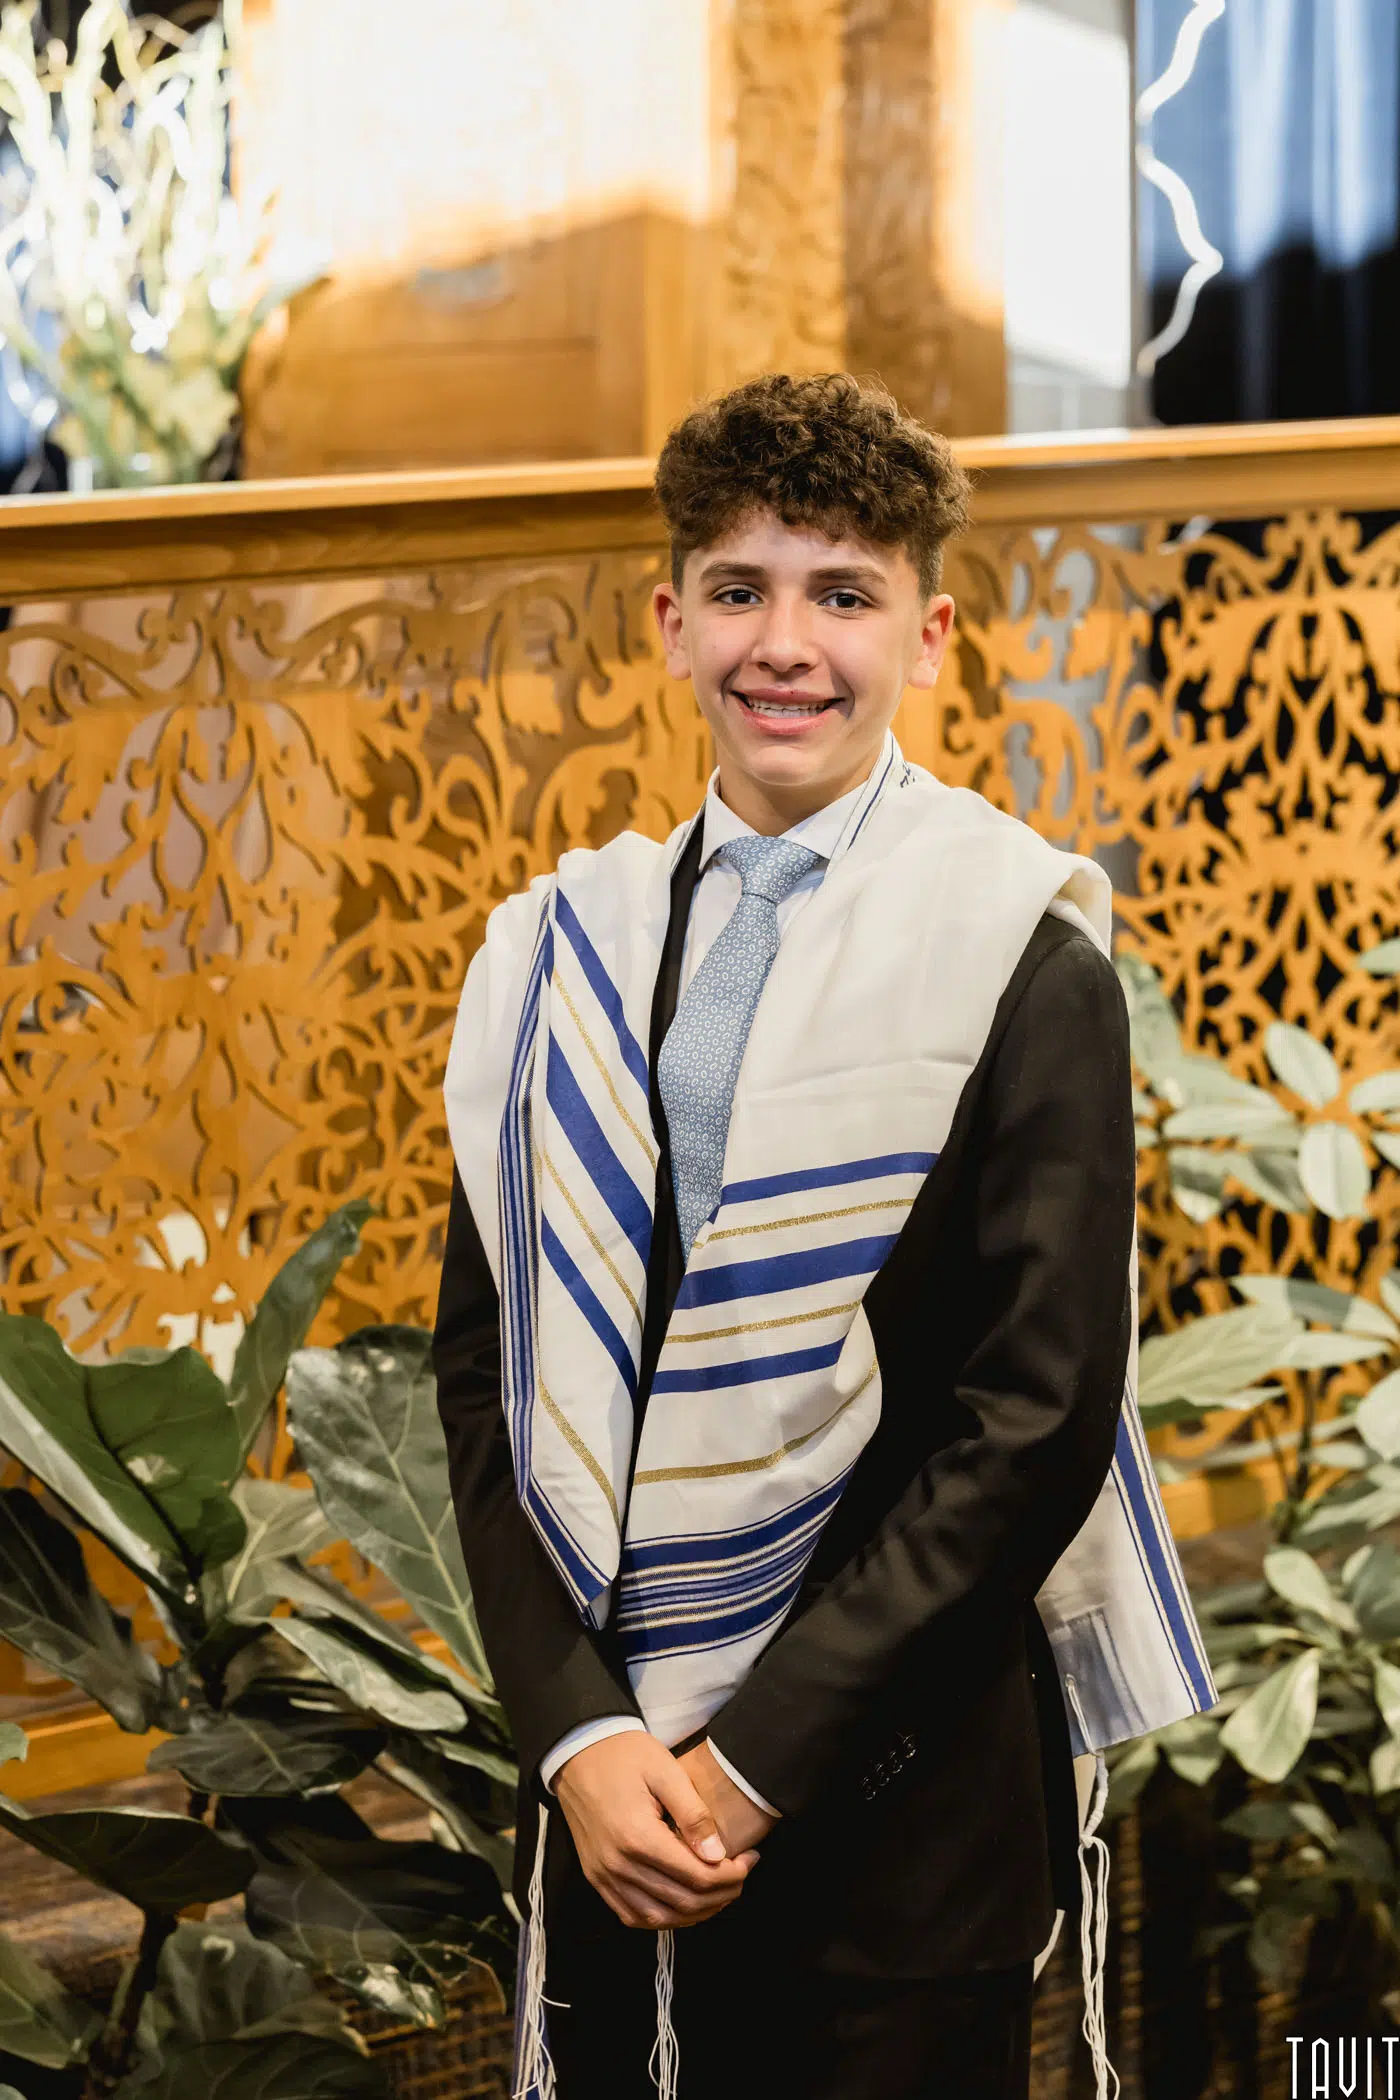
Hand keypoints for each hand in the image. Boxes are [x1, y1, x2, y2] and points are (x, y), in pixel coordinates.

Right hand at [554, 1731, 759, 1930]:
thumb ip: (694, 1814)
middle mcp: (618, 1865)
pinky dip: (663, 1918)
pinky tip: (684, 1904)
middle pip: (682, 1902)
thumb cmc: (624, 1755)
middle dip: (721, 1895)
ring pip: (658, 1918)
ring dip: (696, 1913)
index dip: (732, 1875)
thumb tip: (719, 1855)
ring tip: (720, 1892)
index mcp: (637, 1836)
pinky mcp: (596, 1878)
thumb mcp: (665, 1770)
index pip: (697, 1876)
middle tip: (742, 1875)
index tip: (751, 1859)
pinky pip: (632, 1915)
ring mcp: (603, 1875)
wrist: (578, 1752)